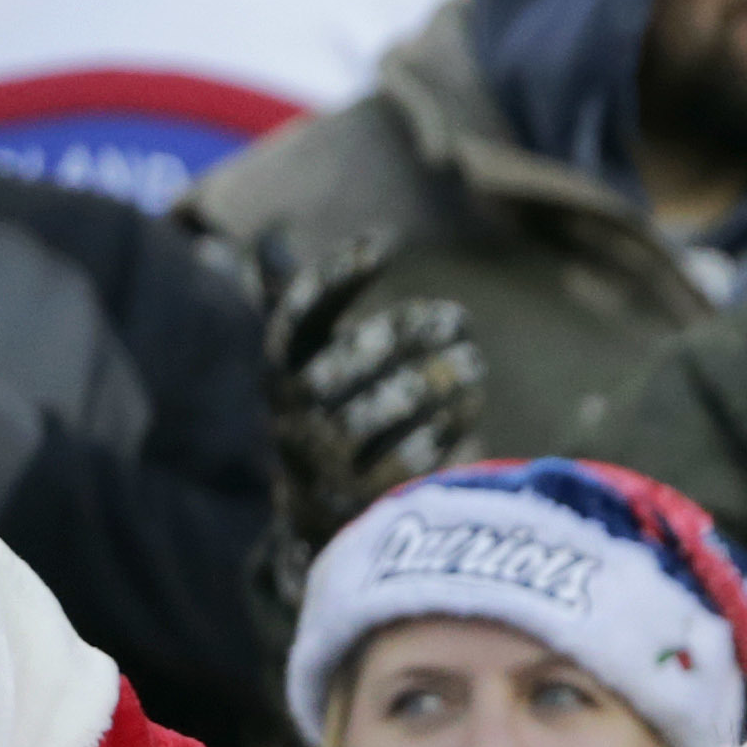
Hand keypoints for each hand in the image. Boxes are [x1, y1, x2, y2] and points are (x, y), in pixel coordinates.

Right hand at [259, 232, 485, 556]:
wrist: (317, 513)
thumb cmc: (325, 412)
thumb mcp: (304, 360)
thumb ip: (296, 303)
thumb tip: (272, 233)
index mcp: (279, 371)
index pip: (298, 315)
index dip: (337, 276)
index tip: (386, 241)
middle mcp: (290, 415)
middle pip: (341, 367)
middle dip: (403, 336)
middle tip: (460, 316)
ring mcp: (321, 463)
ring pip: (373, 416)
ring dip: (430, 384)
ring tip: (475, 361)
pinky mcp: (358, 503)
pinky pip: (399, 464)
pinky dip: (439, 431)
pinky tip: (470, 408)